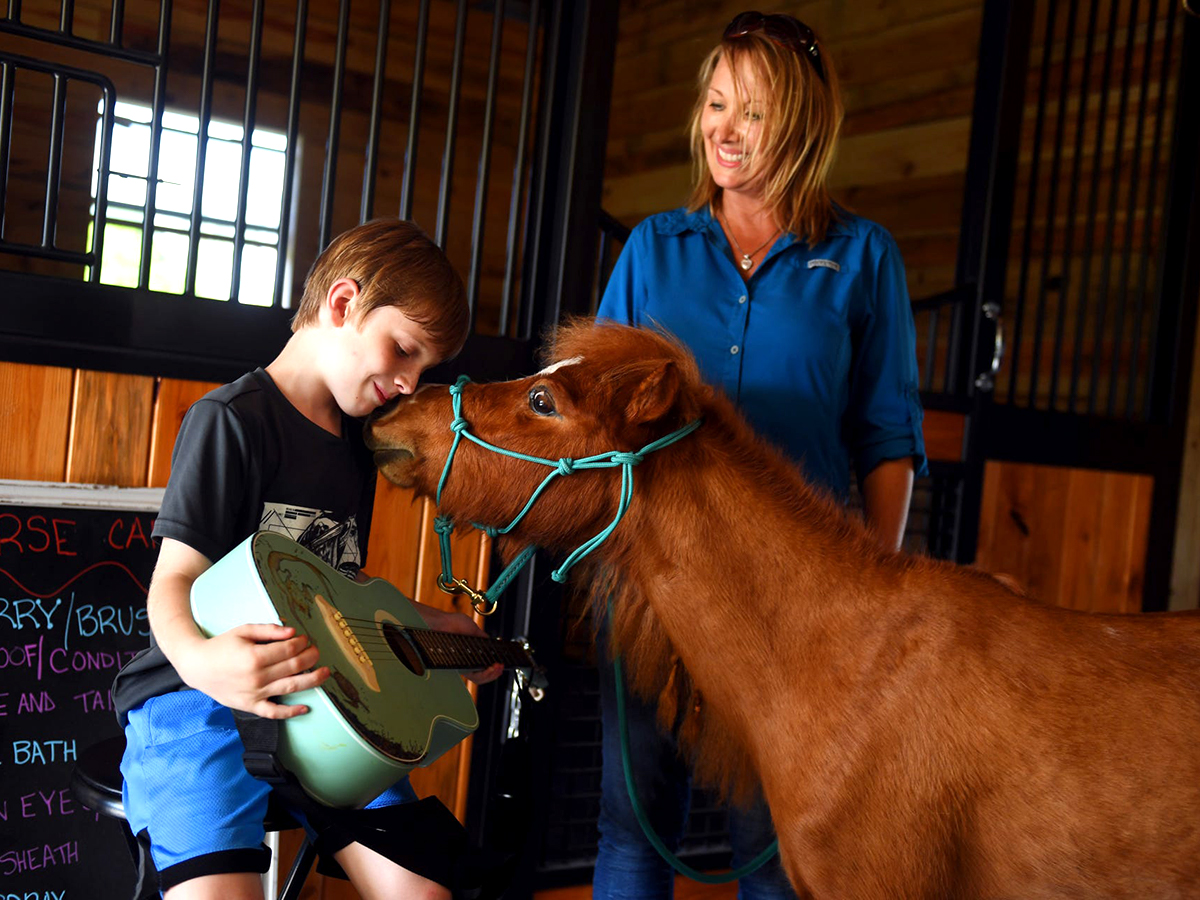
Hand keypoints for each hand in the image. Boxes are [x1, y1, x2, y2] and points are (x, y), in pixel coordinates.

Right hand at [174, 623, 329, 717]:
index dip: (302, 643)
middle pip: (294, 667)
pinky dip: (291, 713)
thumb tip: (293, 632)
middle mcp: (257, 677)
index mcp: (255, 657)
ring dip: (312, 680)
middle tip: (316, 652)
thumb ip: (269, 630)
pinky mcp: (250, 706)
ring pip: (291, 688)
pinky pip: (273, 713)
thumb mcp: (244, 630)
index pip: (289, 649)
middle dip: (311, 657)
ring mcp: (254, 694)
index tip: (305, 639)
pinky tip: (305, 707)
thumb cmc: (221, 646)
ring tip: (324, 673)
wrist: (197, 666)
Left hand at [413, 602, 504, 685]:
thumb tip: (492, 644)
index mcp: (470, 653)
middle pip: (482, 675)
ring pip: (477, 678)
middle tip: (500, 667)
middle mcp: (465, 661)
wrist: (439, 622)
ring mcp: (460, 664)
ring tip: (496, 668)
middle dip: (494, 673)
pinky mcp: (454, 666)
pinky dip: (481, 674)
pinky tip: (488, 668)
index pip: (483, 666)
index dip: (493, 668)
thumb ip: (482, 638)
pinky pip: (469, 675)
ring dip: (490, 675)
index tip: (501, 664)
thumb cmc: (451, 623)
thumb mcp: (472, 628)